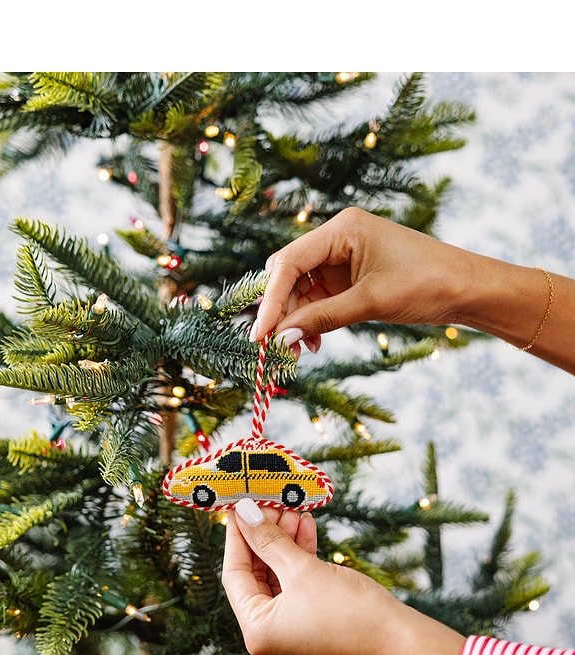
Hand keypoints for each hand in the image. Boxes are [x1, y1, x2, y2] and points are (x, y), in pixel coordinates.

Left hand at [222, 497, 463, 654]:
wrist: (402, 644)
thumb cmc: (351, 611)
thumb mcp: (303, 569)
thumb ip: (269, 540)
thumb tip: (244, 513)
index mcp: (256, 632)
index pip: (234, 575)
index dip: (238, 537)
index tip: (240, 506)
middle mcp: (269, 640)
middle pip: (257, 578)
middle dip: (267, 538)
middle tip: (273, 504)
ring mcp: (292, 637)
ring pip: (280, 582)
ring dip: (286, 546)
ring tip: (295, 512)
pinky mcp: (314, 631)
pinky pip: (298, 592)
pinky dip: (302, 564)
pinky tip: (309, 532)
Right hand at [251, 207, 466, 347]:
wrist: (468, 288)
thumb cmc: (426, 284)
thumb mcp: (370, 303)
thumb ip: (322, 319)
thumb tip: (281, 339)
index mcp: (342, 228)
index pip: (290, 262)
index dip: (271, 299)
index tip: (259, 334)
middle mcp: (338, 237)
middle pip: (289, 274)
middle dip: (281, 311)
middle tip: (275, 348)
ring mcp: (343, 257)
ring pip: (301, 289)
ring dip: (296, 321)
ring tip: (297, 352)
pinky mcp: (350, 276)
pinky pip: (319, 298)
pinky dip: (312, 320)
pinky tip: (313, 342)